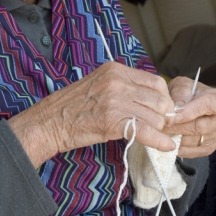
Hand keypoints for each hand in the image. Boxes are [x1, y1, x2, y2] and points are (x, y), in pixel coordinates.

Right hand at [8, 62, 175, 167]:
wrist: (48, 123)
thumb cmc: (71, 107)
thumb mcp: (99, 85)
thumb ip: (124, 87)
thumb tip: (151, 99)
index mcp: (115, 69)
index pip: (156, 82)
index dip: (163, 99)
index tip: (161, 111)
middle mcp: (117, 81)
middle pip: (159, 99)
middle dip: (163, 116)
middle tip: (158, 126)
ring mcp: (115, 100)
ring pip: (155, 116)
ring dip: (157, 129)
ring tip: (152, 136)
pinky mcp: (112, 121)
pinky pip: (146, 130)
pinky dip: (160, 140)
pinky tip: (167, 146)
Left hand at [163, 76, 215, 158]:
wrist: (198, 104)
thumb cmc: (191, 92)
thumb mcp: (185, 84)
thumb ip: (180, 92)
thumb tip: (175, 109)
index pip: (208, 106)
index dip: (189, 111)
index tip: (171, 115)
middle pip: (201, 127)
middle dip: (178, 126)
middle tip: (160, 125)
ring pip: (196, 141)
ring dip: (176, 138)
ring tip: (160, 133)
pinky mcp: (210, 148)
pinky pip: (193, 152)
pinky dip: (178, 148)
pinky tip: (168, 141)